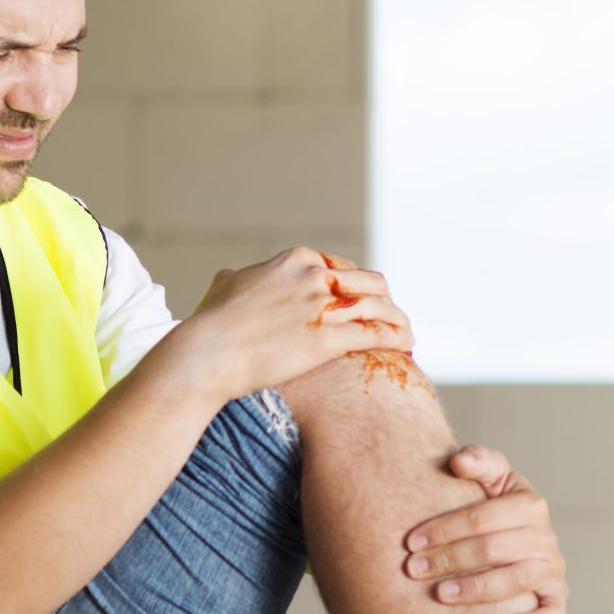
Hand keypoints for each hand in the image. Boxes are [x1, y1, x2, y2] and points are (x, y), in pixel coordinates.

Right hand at [169, 246, 411, 400]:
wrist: (206, 353)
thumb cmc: (210, 324)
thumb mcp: (224, 285)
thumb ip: (239, 277)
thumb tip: (233, 276)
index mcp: (296, 259)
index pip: (343, 267)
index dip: (358, 287)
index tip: (365, 302)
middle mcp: (315, 276)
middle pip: (371, 282)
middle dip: (386, 301)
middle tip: (392, 319)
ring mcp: (323, 306)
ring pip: (379, 307)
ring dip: (400, 321)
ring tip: (407, 336)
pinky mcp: (329, 338)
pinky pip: (376, 333)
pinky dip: (397, 339)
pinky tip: (407, 348)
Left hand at [403, 444, 568, 613]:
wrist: (522, 536)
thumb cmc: (497, 507)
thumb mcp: (493, 478)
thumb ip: (478, 461)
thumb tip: (457, 461)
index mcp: (530, 504)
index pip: (481, 518)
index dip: (444, 529)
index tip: (411, 542)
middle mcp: (545, 537)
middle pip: (493, 549)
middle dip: (449, 560)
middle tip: (413, 570)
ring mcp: (552, 568)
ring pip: (516, 581)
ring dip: (476, 589)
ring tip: (440, 595)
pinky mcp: (556, 596)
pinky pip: (553, 613)